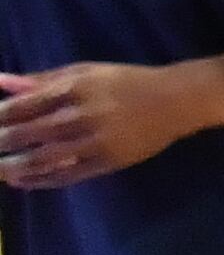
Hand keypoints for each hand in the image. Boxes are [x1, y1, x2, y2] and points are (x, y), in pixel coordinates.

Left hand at [0, 62, 216, 189]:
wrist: (175, 101)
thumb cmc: (126, 82)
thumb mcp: (85, 72)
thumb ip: (42, 79)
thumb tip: (1, 81)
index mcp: (74, 88)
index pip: (22, 106)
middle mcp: (81, 115)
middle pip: (27, 133)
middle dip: (0, 142)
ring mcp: (94, 142)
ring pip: (42, 159)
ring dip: (12, 167)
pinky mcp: (106, 162)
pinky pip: (66, 176)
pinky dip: (40, 181)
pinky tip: (22, 182)